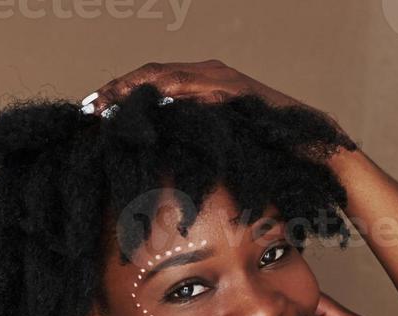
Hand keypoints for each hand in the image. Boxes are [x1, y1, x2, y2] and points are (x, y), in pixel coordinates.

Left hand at [83, 59, 348, 138]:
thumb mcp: (212, 148)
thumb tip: (150, 159)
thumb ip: (185, 143)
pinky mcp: (233, 90)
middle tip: (88, 107)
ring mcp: (220, 79)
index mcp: (198, 85)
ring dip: (133, 90)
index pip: (149, 84)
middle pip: (150, 74)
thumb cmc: (261, 155)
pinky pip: (193, 88)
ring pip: (166, 77)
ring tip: (106, 106)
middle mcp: (207, 74)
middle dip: (116, 90)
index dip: (118, 94)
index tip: (90, 111)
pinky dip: (166, 95)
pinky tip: (146, 107)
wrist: (308, 149)